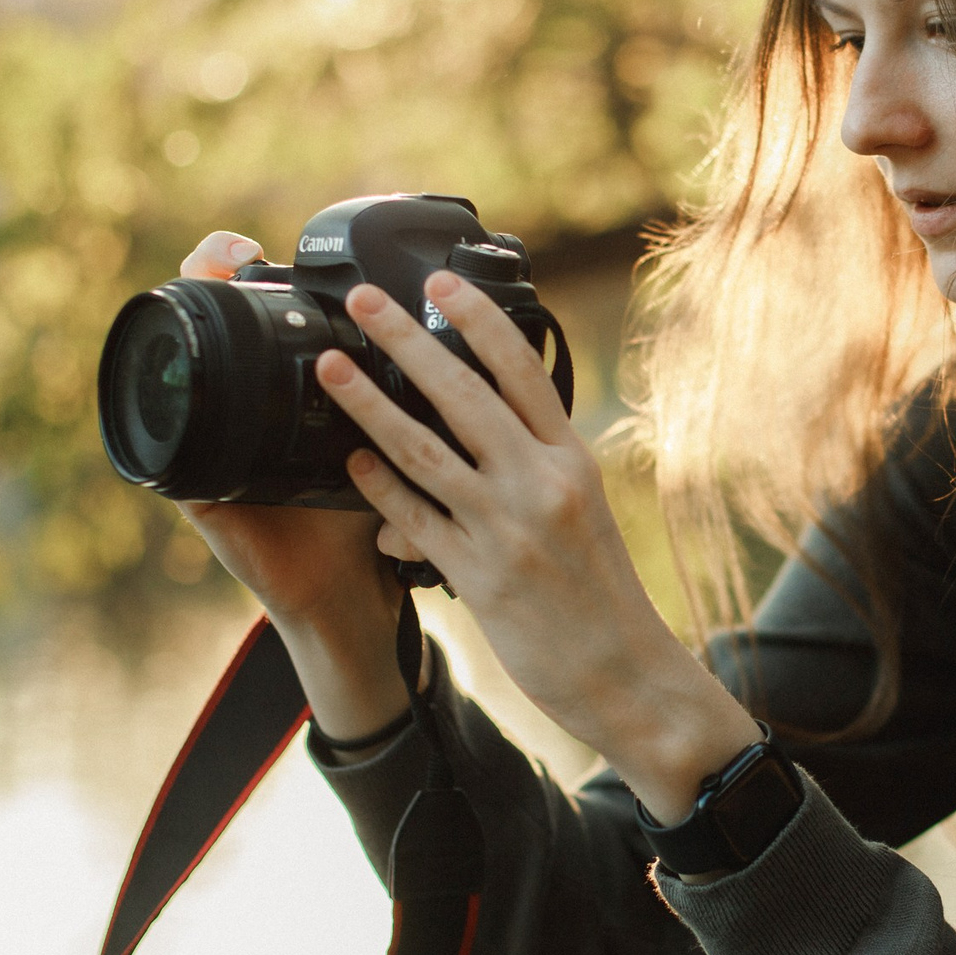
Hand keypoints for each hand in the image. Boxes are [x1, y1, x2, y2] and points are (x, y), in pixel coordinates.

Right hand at [169, 231, 407, 736]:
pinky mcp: (209, 508)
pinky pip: (181, 472)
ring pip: (193, 392)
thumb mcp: (397, 447)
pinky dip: (178, 445)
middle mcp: (250, 423)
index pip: (262, 327)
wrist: (351, 598)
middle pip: (217, 339)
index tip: (250, 243)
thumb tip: (452, 335)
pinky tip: (173, 407)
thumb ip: (408, 403)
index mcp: (291, 405)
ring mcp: (222, 461)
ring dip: (195, 343)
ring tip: (195, 294)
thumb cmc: (375, 516)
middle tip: (221, 251)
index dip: (246, 281)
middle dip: (212, 285)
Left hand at [313, 270, 760, 821]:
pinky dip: (379, 489)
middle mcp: (543, 484)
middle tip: (361, 301)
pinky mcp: (480, 576)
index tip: (438, 281)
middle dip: (406, 341)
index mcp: (572, 459)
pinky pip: (415, 520)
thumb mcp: (583, 509)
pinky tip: (349, 462)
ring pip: (425, 452)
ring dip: (369, 406)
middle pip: (465, 395)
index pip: (524, 370)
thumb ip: (534, 465)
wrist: (626, 673)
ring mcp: (509, 529)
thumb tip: (475, 430)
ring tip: (330, 369)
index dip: (478, 319)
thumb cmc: (599, 592)